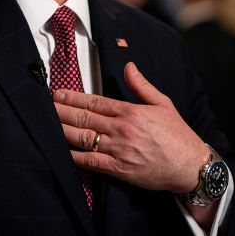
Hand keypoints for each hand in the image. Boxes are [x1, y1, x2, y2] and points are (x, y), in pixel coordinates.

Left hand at [54, 61, 208, 193]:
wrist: (189, 165)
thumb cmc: (178, 135)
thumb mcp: (163, 104)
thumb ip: (142, 86)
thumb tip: (128, 66)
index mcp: (131, 111)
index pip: (95, 101)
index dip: (74, 97)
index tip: (58, 93)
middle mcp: (122, 129)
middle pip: (84, 118)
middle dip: (62, 110)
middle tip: (45, 105)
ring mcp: (118, 150)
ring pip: (83, 137)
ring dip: (63, 130)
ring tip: (48, 123)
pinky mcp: (118, 169)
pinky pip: (90, 162)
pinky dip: (74, 156)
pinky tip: (61, 150)